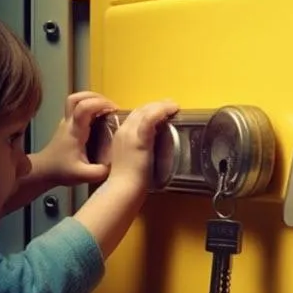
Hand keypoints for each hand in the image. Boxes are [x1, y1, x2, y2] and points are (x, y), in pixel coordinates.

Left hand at [38, 91, 117, 186]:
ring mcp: (67, 122)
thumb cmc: (62, 171)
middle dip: (97, 98)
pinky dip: (91, 108)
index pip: (84, 107)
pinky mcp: (68, 125)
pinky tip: (101, 119)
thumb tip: (117, 166)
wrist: (45, 171)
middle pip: (78, 97)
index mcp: (74, 130)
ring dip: (94, 100)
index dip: (101, 104)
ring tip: (108, 110)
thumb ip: (100, 172)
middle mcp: (70, 122)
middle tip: (112, 108)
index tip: (115, 111)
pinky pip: (79, 109)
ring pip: (77, 100)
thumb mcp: (83, 176)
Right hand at [73, 100, 178, 258]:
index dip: (147, 111)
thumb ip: (136, 152)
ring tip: (172, 106)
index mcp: (119, 136)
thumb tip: (148, 151)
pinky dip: (162, 111)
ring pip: (145, 110)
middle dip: (155, 105)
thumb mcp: (129, 161)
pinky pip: (151, 118)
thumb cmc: (127, 182)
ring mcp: (130, 134)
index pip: (133, 117)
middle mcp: (123, 131)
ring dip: (161, 105)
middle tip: (169, 104)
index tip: (159, 110)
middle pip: (139, 110)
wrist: (123, 188)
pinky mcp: (140, 139)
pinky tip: (171, 109)